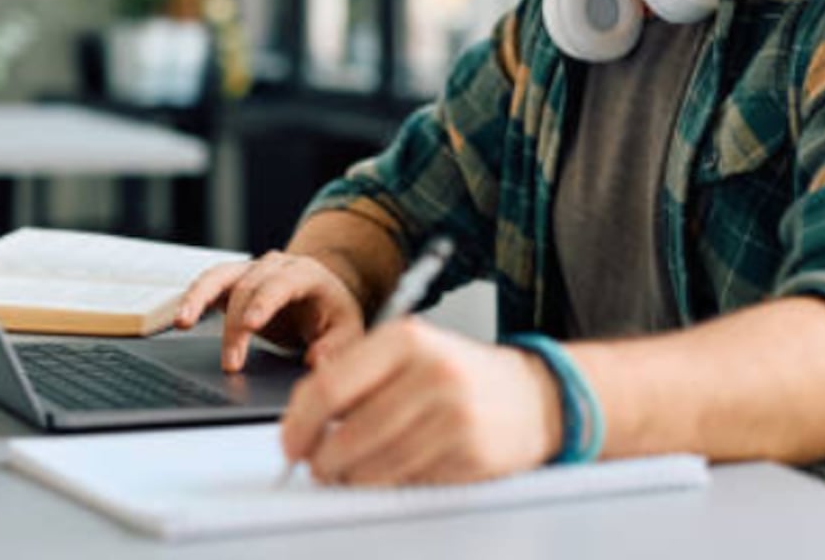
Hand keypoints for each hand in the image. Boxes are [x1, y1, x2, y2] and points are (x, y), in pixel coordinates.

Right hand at [175, 251, 366, 370]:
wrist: (320, 297)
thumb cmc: (333, 314)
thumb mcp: (348, 331)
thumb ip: (336, 347)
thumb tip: (317, 361)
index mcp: (306, 273)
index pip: (281, 283)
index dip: (263, 302)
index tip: (250, 325)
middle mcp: (275, 265)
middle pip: (247, 288)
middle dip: (235, 327)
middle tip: (232, 364)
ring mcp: (250, 270)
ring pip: (219, 277)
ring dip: (199, 299)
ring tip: (183, 321)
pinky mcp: (232, 281)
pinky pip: (208, 284)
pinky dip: (193, 298)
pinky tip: (182, 317)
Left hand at [279, 319, 562, 485]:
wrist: (534, 395)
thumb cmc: (458, 373)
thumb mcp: (409, 352)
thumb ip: (355, 374)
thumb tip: (301, 418)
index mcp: (406, 339)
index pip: (330, 387)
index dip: (299, 423)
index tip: (290, 443)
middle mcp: (432, 374)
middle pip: (349, 435)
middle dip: (322, 460)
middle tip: (315, 466)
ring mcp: (455, 417)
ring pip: (376, 466)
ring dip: (350, 478)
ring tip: (345, 474)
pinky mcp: (472, 455)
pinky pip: (410, 481)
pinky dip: (389, 484)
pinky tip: (387, 473)